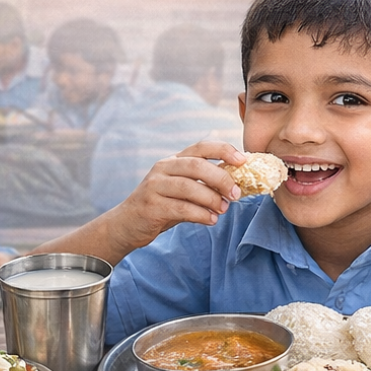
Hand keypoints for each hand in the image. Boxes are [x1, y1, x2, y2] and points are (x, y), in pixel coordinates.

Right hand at [109, 141, 245, 249]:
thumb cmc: (161, 206)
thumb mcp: (181, 191)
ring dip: (211, 199)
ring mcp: (155, 186)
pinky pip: (181, 208)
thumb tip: (236, 187)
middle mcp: (163, 168)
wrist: (127, 224)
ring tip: (223, 209)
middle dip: (221, 178)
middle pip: (197, 165)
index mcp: (173, 161)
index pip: (201, 146)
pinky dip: (200, 214)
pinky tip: (211, 220)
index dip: (223, 150)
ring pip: (189, 187)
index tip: (243, 160)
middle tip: (235, 194)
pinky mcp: (151, 206)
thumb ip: (203, 186)